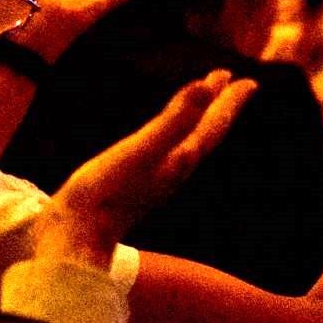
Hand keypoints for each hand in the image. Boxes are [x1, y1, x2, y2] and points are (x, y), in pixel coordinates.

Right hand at [32, 70, 257, 269]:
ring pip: (191, 145)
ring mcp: (157, 180)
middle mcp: (174, 171)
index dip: (228, 102)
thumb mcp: (140, 149)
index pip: (211, 126)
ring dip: (203, 121)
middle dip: (221, 108)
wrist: (76, 241)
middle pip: (206, 134)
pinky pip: (170, 153)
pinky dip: (179, 136)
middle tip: (238, 84)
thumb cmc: (104, 193)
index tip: (246, 81)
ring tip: (210, 103)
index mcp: (178, 160)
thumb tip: (206, 88)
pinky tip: (171, 139)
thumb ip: (173, 120)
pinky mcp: (139, 185)